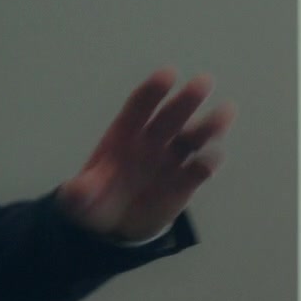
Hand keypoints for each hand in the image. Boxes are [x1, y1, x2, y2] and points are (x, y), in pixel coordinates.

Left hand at [57, 69, 233, 241]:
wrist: (114, 225)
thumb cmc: (95, 200)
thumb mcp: (80, 200)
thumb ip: (79, 193)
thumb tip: (74, 190)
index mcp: (123, 135)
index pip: (139, 107)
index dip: (153, 91)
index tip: (168, 75)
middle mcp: (151, 142)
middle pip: (171, 117)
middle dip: (186, 100)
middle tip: (204, 82)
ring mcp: (170, 161)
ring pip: (193, 138)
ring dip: (209, 125)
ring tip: (226, 111)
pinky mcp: (184, 183)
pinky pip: (198, 170)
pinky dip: (208, 163)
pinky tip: (213, 157)